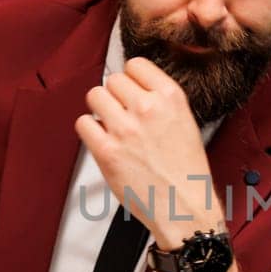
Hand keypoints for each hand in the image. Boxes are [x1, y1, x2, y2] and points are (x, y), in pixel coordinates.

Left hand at [76, 57, 221, 248]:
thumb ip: (160, 101)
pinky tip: (103, 140)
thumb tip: (132, 86)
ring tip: (111, 126)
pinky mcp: (106, 151)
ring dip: (100, 109)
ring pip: (95, 96)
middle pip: (113, 80)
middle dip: (115, 96)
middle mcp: (147, 108)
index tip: (131, 90)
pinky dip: (90, 131)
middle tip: (122, 114)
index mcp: (171, 97)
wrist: (184, 207)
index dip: (131, 78)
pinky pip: (83, 123)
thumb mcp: (186, 122)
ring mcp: (125, 129)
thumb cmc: (187, 171)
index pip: (136, 65)